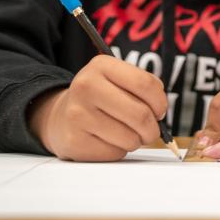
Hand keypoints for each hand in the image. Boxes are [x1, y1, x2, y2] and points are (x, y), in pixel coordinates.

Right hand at [27, 54, 167, 161]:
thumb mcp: (116, 78)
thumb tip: (160, 111)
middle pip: (140, 114)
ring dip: (136, 141)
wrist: (60, 116)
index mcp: (101, 65)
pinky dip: (119, 150)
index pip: (145, 84)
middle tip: (150, 130)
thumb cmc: (99, 97)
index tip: (160, 110)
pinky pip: (114, 153)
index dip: (160, 102)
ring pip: (130, 138)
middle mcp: (86, 87)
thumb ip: (143, 86)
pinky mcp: (74, 141)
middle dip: (153, 128)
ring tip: (126, 134)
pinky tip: (108, 140)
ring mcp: (77, 115)